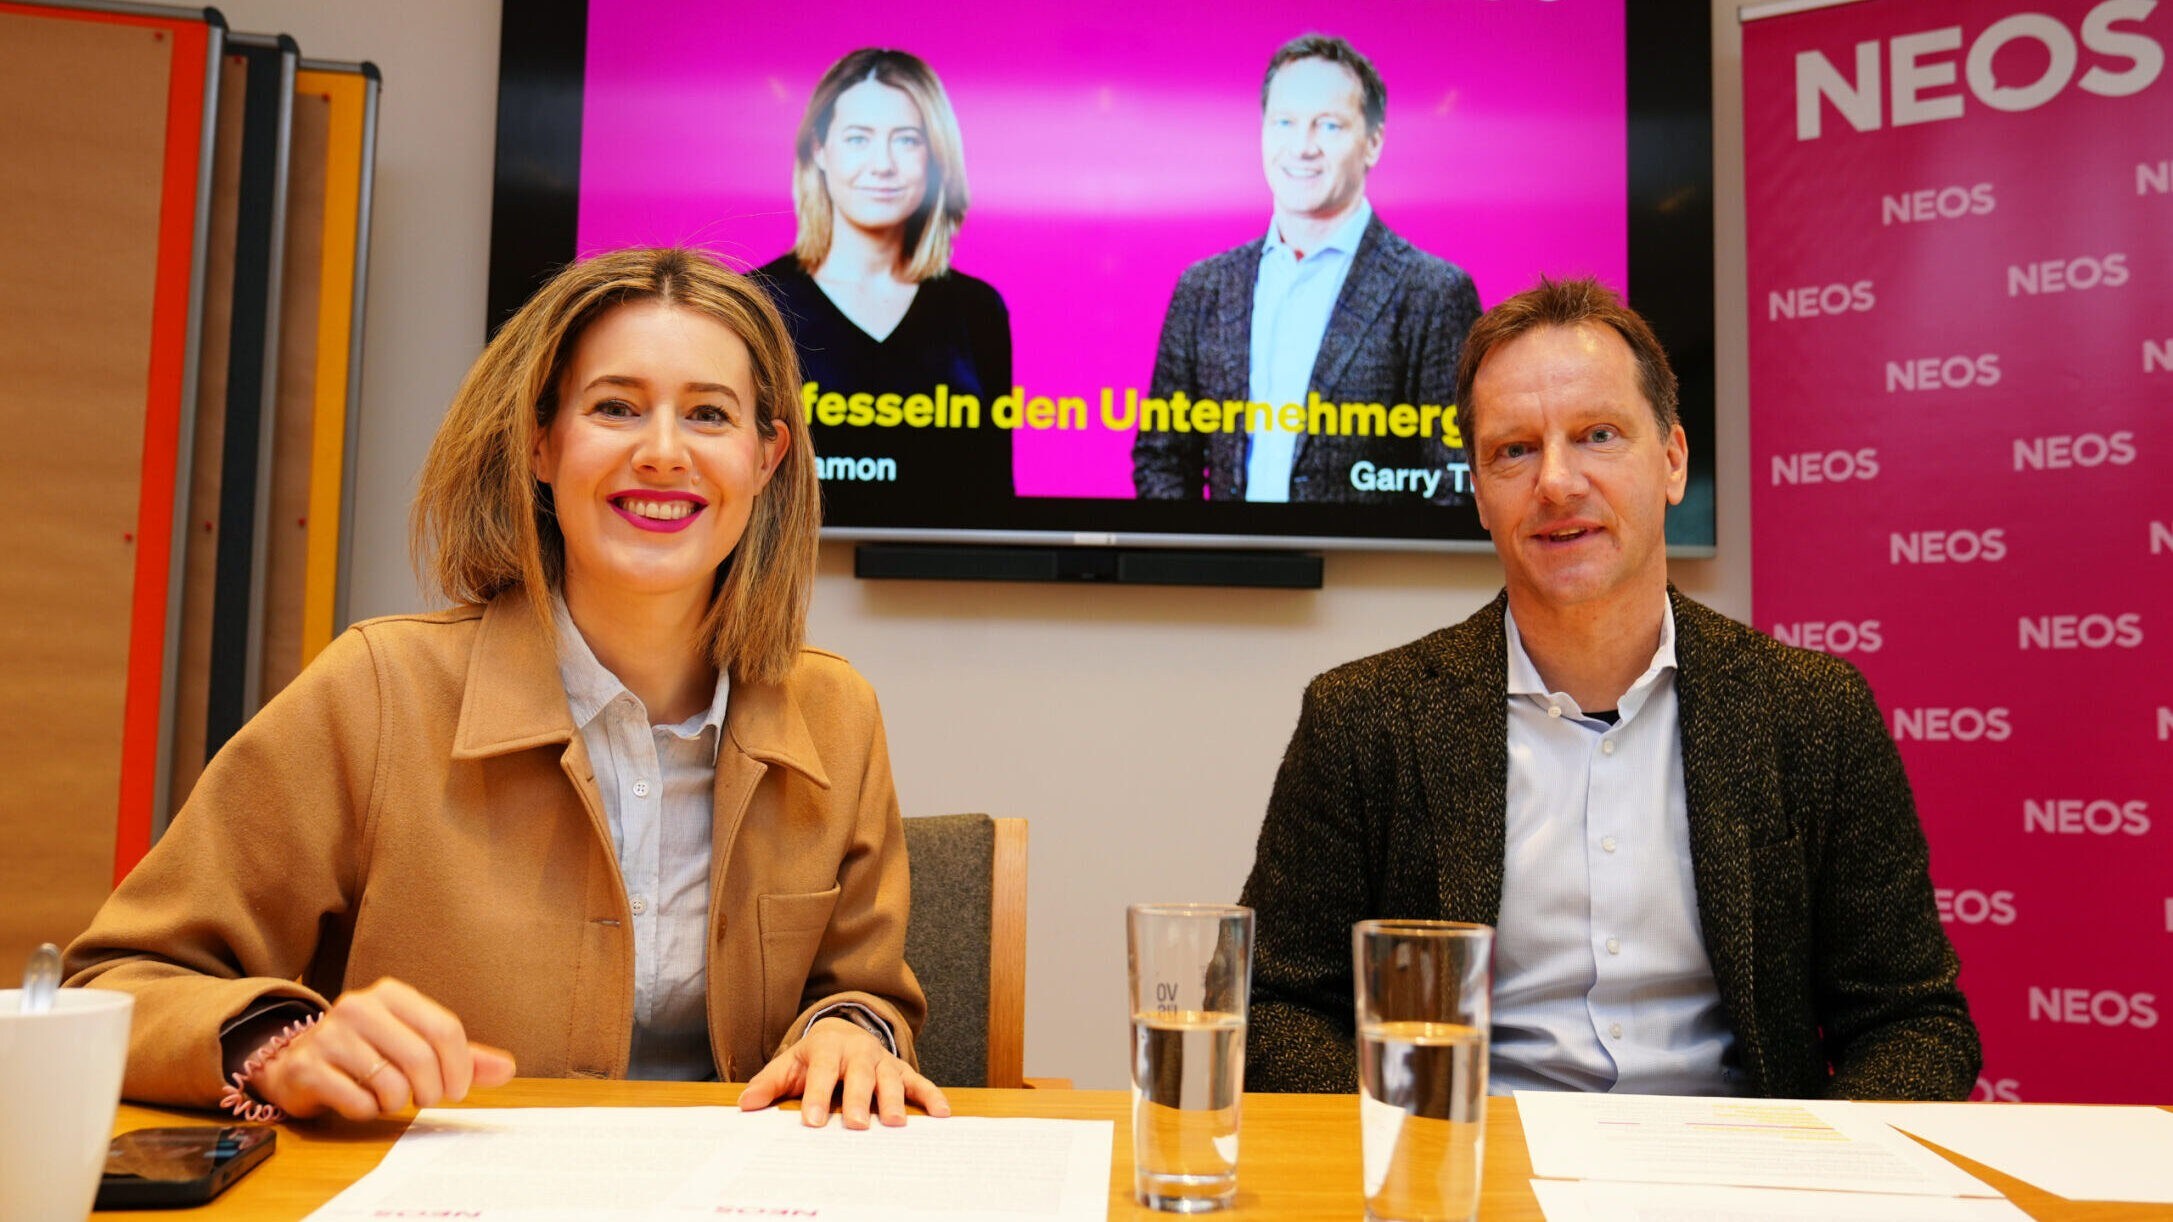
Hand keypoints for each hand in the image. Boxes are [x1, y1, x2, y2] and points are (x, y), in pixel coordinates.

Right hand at [254, 977, 516, 1119]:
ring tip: (386, 1095)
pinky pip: (357, 1102)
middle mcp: (358, 1007)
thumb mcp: (415, 1044)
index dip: (459, 1067)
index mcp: (392, 994)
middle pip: (421, 1058)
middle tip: (425, 1099)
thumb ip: (462, 1056)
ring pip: (390, 1083)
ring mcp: (329, 1035)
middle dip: (431, 1090)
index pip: (444, 1029)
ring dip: (396, 1102)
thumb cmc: (368, 1052)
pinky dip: (367, 1110)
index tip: (457, 1089)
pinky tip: (359, 1099)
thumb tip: (506, 1069)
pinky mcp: (307, 1067)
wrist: (297, 1062)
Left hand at [738, 1016, 949, 1127]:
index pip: (823, 1072)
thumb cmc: (814, 1057)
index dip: (818, 1096)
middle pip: (859, 1076)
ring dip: (892, 1100)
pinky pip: (918, 1081)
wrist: (842, 1032)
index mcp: (828, 1048)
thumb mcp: (789, 1064)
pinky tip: (941, 1113)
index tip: (813, 1121)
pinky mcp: (901, 1070)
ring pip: (889, 1078)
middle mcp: (858, 1052)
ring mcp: (882, 1060)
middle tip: (856, 1125)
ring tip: (894, 1124)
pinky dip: (931, 1095)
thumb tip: (745, 1104)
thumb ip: (769, 1083)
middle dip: (858, 1100)